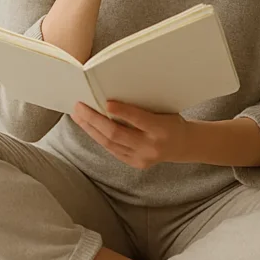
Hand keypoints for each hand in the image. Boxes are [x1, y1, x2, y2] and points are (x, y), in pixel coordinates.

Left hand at [71, 100, 191, 168]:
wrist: (182, 145)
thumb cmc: (170, 120)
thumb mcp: (163, 110)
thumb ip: (141, 107)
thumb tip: (112, 95)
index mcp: (161, 129)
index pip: (138, 119)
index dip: (122, 111)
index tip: (106, 102)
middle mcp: (151, 146)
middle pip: (117, 134)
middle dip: (94, 120)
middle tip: (79, 106)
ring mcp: (142, 158)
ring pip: (109, 144)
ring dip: (90, 129)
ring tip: (78, 116)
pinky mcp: (135, 164)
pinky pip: (112, 150)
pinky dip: (98, 137)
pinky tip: (89, 127)